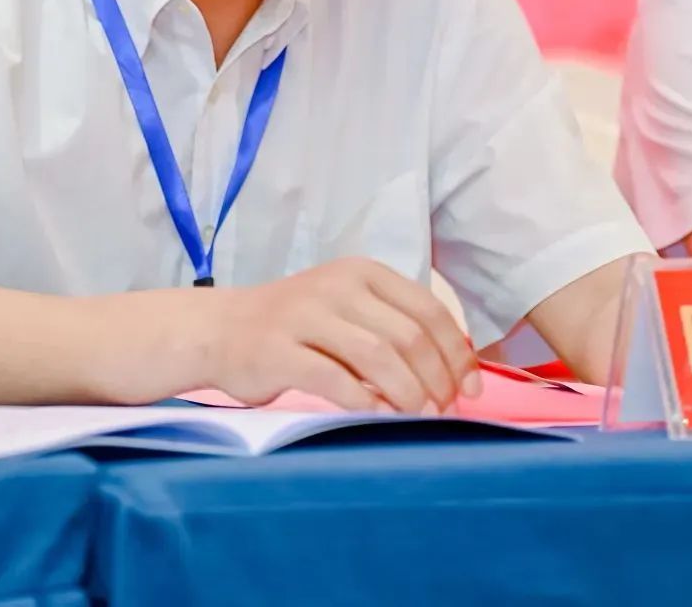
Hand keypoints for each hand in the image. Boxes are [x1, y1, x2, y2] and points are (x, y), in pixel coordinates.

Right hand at [200, 257, 481, 413]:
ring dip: (408, 395)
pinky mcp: (279, 350)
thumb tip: (455, 374)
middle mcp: (336, 286)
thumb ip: (393, 329)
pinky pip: (334, 379)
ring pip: (378, 356)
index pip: (428, 309)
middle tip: (443, 410)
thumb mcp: (348, 309)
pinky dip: (366, 403)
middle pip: (408, 336)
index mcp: (361, 272)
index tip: (469, 390)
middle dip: (437, 379)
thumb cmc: (297, 326)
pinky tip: (379, 418)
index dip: (456, 353)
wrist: (222, 329)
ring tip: (418, 418)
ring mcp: (305, 315)